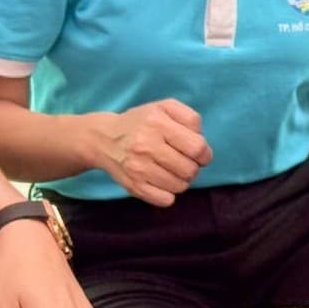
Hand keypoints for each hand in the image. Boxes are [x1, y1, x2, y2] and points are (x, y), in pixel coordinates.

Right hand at [92, 100, 211, 206]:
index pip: (197, 148)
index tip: (198, 154)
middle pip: (190, 170)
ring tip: (172, 170)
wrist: (104, 139)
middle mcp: (146, 145)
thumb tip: (202, 143)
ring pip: (180, 186)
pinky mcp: (134, 186)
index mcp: (157, 122)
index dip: (204, 154)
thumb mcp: (164, 107)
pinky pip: (165, 200)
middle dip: (193, 168)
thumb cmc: (141, 122)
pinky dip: (168, 194)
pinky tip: (162, 182)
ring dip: (181, 180)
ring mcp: (139, 168)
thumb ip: (190, 118)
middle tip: (183, 162)